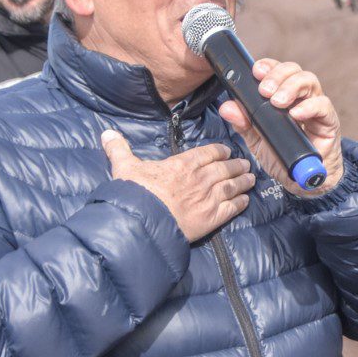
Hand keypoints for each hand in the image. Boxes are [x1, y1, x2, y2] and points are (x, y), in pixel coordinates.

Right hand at [101, 131, 254, 240]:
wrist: (143, 222)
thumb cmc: (135, 194)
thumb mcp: (124, 168)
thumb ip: (119, 150)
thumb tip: (106, 134)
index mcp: (182, 165)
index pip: (207, 153)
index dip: (219, 151)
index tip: (225, 151)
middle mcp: (200, 179)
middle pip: (224, 168)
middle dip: (236, 165)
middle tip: (245, 163)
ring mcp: (208, 198)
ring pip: (232, 186)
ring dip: (243, 182)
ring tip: (251, 178)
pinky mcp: (212, 218)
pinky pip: (231, 208)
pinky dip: (240, 203)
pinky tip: (245, 201)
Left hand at [216, 58, 343, 197]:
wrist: (301, 182)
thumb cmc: (282, 156)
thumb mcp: (257, 140)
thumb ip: (243, 123)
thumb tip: (227, 107)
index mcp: (283, 96)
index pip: (278, 71)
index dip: (269, 66)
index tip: (256, 71)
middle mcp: (301, 97)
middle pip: (294, 71)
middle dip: (278, 75)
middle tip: (264, 90)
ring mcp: (316, 108)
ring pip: (310, 81)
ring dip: (291, 86)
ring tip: (278, 101)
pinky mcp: (328, 122)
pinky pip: (323, 105)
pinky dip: (309, 106)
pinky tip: (296, 114)